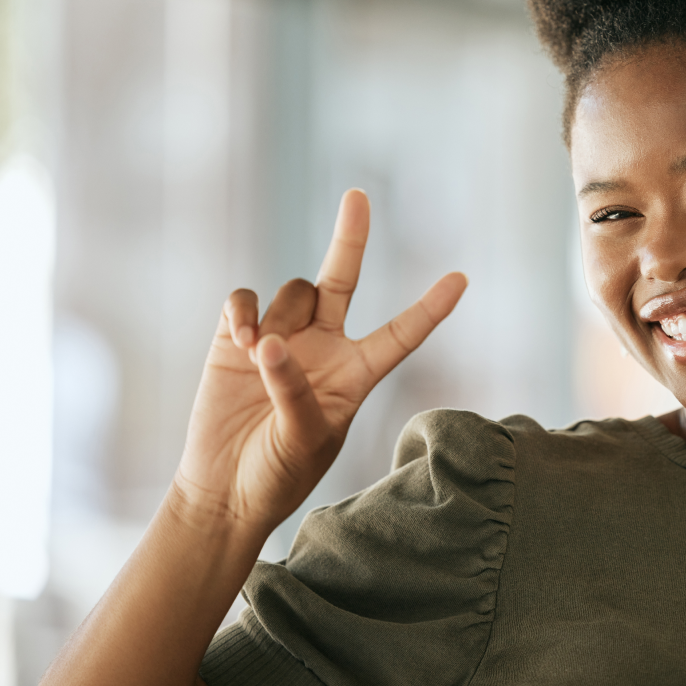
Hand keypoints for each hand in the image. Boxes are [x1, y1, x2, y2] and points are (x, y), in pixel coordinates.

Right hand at [172, 189, 465, 536]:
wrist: (224, 490)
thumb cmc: (277, 474)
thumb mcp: (303, 441)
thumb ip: (295, 392)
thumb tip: (273, 344)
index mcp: (356, 374)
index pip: (401, 334)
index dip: (430, 308)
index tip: (462, 278)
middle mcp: (324, 347)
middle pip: (343, 279)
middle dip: (351, 237)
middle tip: (358, 195)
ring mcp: (281, 338)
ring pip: (292, 291)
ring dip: (279, 313)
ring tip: (260, 353)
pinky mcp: (236, 339)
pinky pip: (245, 300)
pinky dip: (242, 310)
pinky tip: (240, 336)